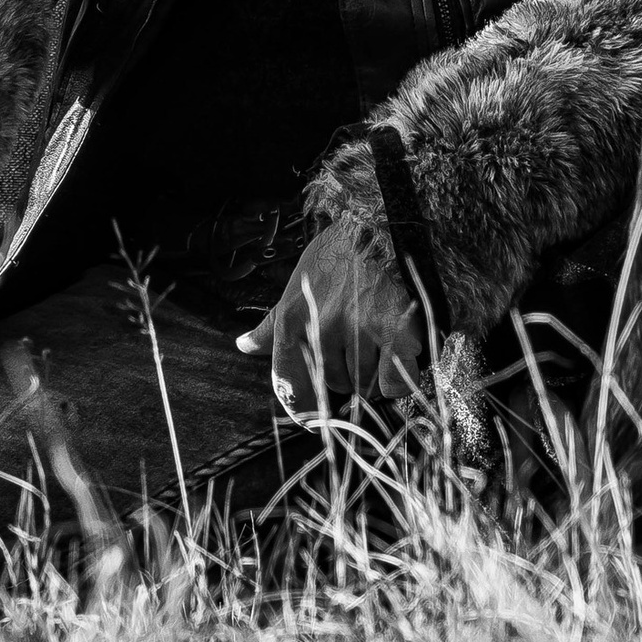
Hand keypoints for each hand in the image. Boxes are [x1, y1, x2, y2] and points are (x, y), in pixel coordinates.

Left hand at [236, 219, 426, 417]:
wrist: (385, 223)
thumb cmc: (340, 255)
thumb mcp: (297, 285)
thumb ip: (270, 324)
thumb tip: (243, 346)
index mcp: (292, 320)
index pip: (288, 383)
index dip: (300, 408)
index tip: (313, 419)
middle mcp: (320, 328)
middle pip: (333, 384)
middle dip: (346, 373)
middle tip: (357, 340)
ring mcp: (358, 331)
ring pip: (365, 384)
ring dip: (374, 371)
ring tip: (379, 334)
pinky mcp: (395, 333)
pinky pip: (394, 383)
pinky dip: (399, 378)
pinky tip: (399, 353)